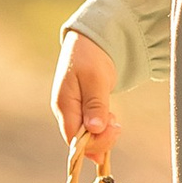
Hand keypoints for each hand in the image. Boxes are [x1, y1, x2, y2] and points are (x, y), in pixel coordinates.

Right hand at [53, 31, 118, 155]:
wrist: (92, 40)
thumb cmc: (92, 55)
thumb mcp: (96, 78)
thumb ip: (95, 104)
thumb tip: (94, 129)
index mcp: (64, 104)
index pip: (74, 138)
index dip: (93, 143)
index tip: (114, 130)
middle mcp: (66, 111)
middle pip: (79, 140)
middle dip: (100, 138)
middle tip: (117, 125)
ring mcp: (73, 110)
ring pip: (86, 135)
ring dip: (103, 133)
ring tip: (115, 120)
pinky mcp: (81, 108)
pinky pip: (89, 127)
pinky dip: (102, 127)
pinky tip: (111, 118)